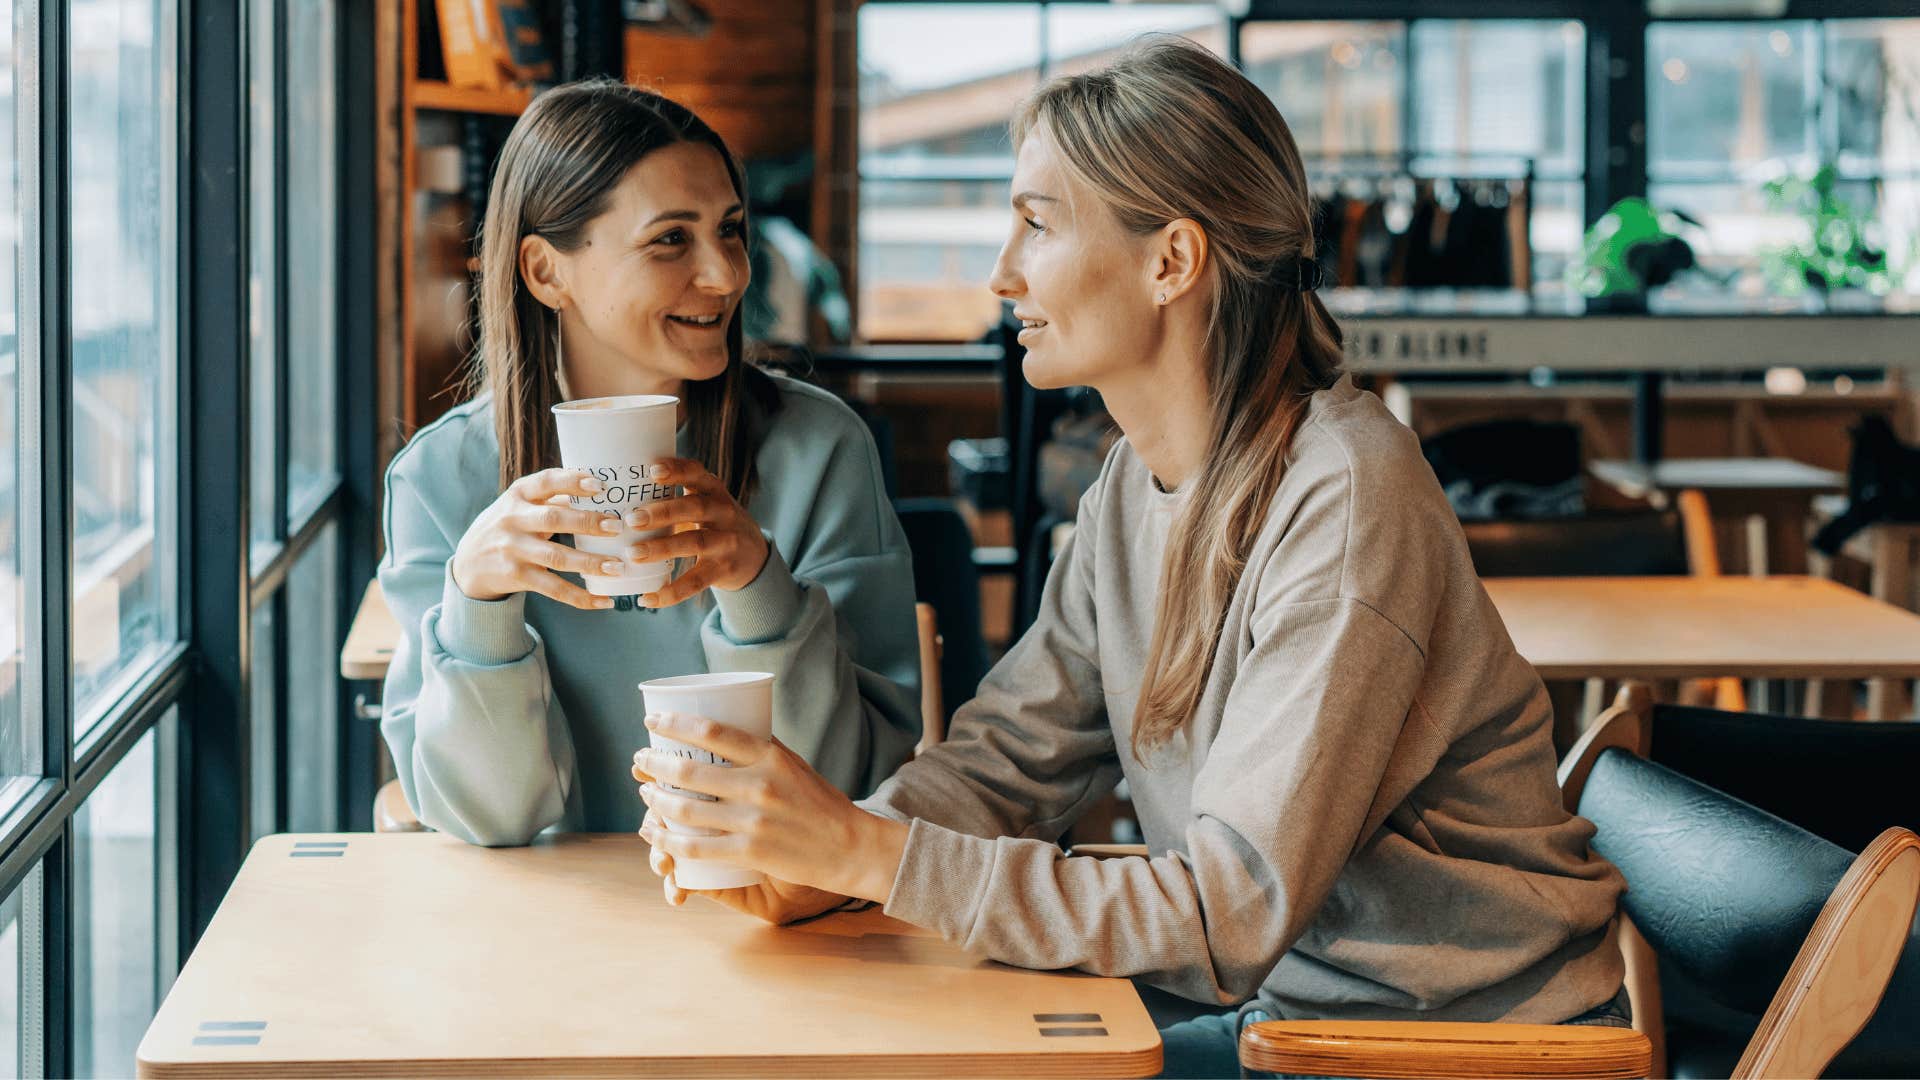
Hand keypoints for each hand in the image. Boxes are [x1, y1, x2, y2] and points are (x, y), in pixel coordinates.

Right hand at [451, 468, 621, 609]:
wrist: (468, 564)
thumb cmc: (508, 526)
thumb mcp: (520, 504)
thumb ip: (553, 497)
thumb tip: (600, 489)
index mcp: (518, 495)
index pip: (546, 482)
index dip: (573, 481)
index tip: (602, 486)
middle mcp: (513, 519)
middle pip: (553, 519)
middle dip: (588, 522)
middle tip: (618, 527)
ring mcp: (513, 549)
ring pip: (556, 558)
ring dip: (590, 563)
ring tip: (617, 567)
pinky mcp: (517, 576)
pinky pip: (553, 589)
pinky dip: (580, 597)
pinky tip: (604, 600)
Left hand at [623, 458, 769, 608]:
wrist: (754, 556)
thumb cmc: (715, 524)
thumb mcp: (706, 503)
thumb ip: (675, 496)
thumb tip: (619, 492)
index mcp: (714, 492)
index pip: (698, 475)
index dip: (677, 471)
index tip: (652, 470)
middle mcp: (724, 513)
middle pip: (695, 508)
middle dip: (662, 512)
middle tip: (631, 519)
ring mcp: (727, 542)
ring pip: (694, 543)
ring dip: (662, 548)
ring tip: (633, 554)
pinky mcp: (724, 570)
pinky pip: (696, 582)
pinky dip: (671, 592)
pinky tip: (647, 598)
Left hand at [630, 711, 908, 905]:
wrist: (851, 847)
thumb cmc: (821, 803)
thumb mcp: (794, 765)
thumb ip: (760, 750)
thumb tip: (721, 733)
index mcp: (770, 756)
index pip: (712, 732)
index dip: (674, 724)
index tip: (652, 721)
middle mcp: (759, 785)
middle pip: (689, 771)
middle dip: (654, 763)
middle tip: (640, 760)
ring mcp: (753, 820)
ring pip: (686, 810)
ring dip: (655, 800)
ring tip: (645, 793)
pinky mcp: (750, 852)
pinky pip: (696, 847)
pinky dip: (668, 841)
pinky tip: (655, 834)